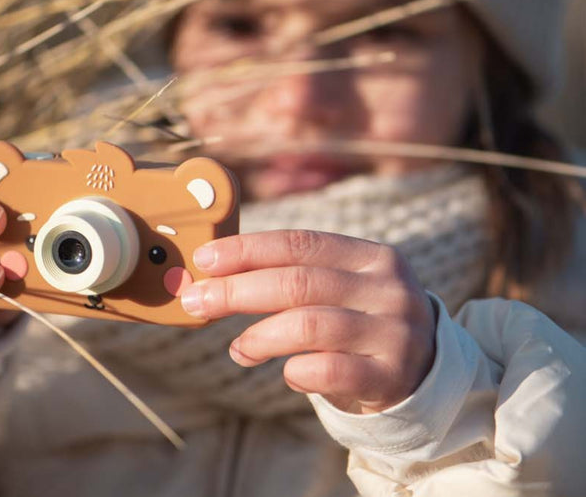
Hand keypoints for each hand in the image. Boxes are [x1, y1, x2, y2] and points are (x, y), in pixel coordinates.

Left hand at [181, 230, 436, 413]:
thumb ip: (289, 277)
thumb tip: (209, 276)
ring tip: (238, 349)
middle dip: (237, 291)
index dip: (247, 250)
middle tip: (196, 300)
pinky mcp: (392, 376)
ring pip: (309, 325)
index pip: (300, 243)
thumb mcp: (338, 288)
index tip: (204, 260)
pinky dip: (297, 370)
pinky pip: (330, 371)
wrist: (423, 373)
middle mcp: (386, 288)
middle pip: (298, 282)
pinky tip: (287, 372)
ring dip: (260, 336)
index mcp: (370, 255)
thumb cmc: (358, 321)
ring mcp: (394, 332)